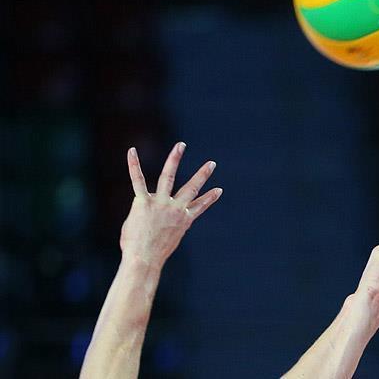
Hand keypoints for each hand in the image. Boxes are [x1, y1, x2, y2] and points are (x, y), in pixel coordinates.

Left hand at [121, 143, 221, 267]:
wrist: (145, 260)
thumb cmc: (150, 255)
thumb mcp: (165, 241)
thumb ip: (163, 227)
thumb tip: (152, 221)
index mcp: (183, 220)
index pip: (200, 206)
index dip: (210, 198)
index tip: (219, 190)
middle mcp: (175, 209)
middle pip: (192, 188)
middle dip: (202, 175)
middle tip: (211, 163)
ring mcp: (160, 204)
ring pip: (169, 177)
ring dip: (175, 159)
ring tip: (181, 145)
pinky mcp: (143, 202)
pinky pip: (137, 180)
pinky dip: (134, 165)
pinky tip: (132, 151)